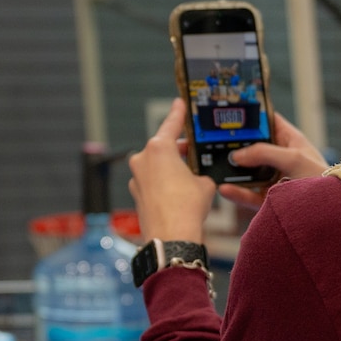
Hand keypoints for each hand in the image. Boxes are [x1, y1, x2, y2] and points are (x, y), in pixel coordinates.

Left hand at [128, 100, 217, 243]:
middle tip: (194, 150)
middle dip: (179, 149)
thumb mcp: (204, 183)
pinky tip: (179, 192)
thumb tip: (198, 177)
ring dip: (171, 168)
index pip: (171, 124)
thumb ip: (200, 172)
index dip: (178, 113)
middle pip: (163, 146)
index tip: (179, 103)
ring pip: (156, 165)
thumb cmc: (186, 208)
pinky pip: (152, 181)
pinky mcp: (136, 194)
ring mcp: (136, 177)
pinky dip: (164, 183)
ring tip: (191, 176)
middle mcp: (142, 159)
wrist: (172, 237)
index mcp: (158, 148)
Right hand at [217, 112, 329, 208]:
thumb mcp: (294, 158)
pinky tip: (224, 189)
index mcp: (290, 141)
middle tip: (209, 139)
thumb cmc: (323, 180)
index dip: (250, 116)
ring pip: (246, 172)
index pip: (266, 122)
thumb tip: (236, 155)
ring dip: (229, 170)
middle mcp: (279, 158)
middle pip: (250, 147)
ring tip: (209, 165)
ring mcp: (272, 179)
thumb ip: (264, 153)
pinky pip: (248, 195)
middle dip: (231, 144)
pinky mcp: (269, 199)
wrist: (333, 213)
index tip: (229, 112)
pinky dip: (235, 192)